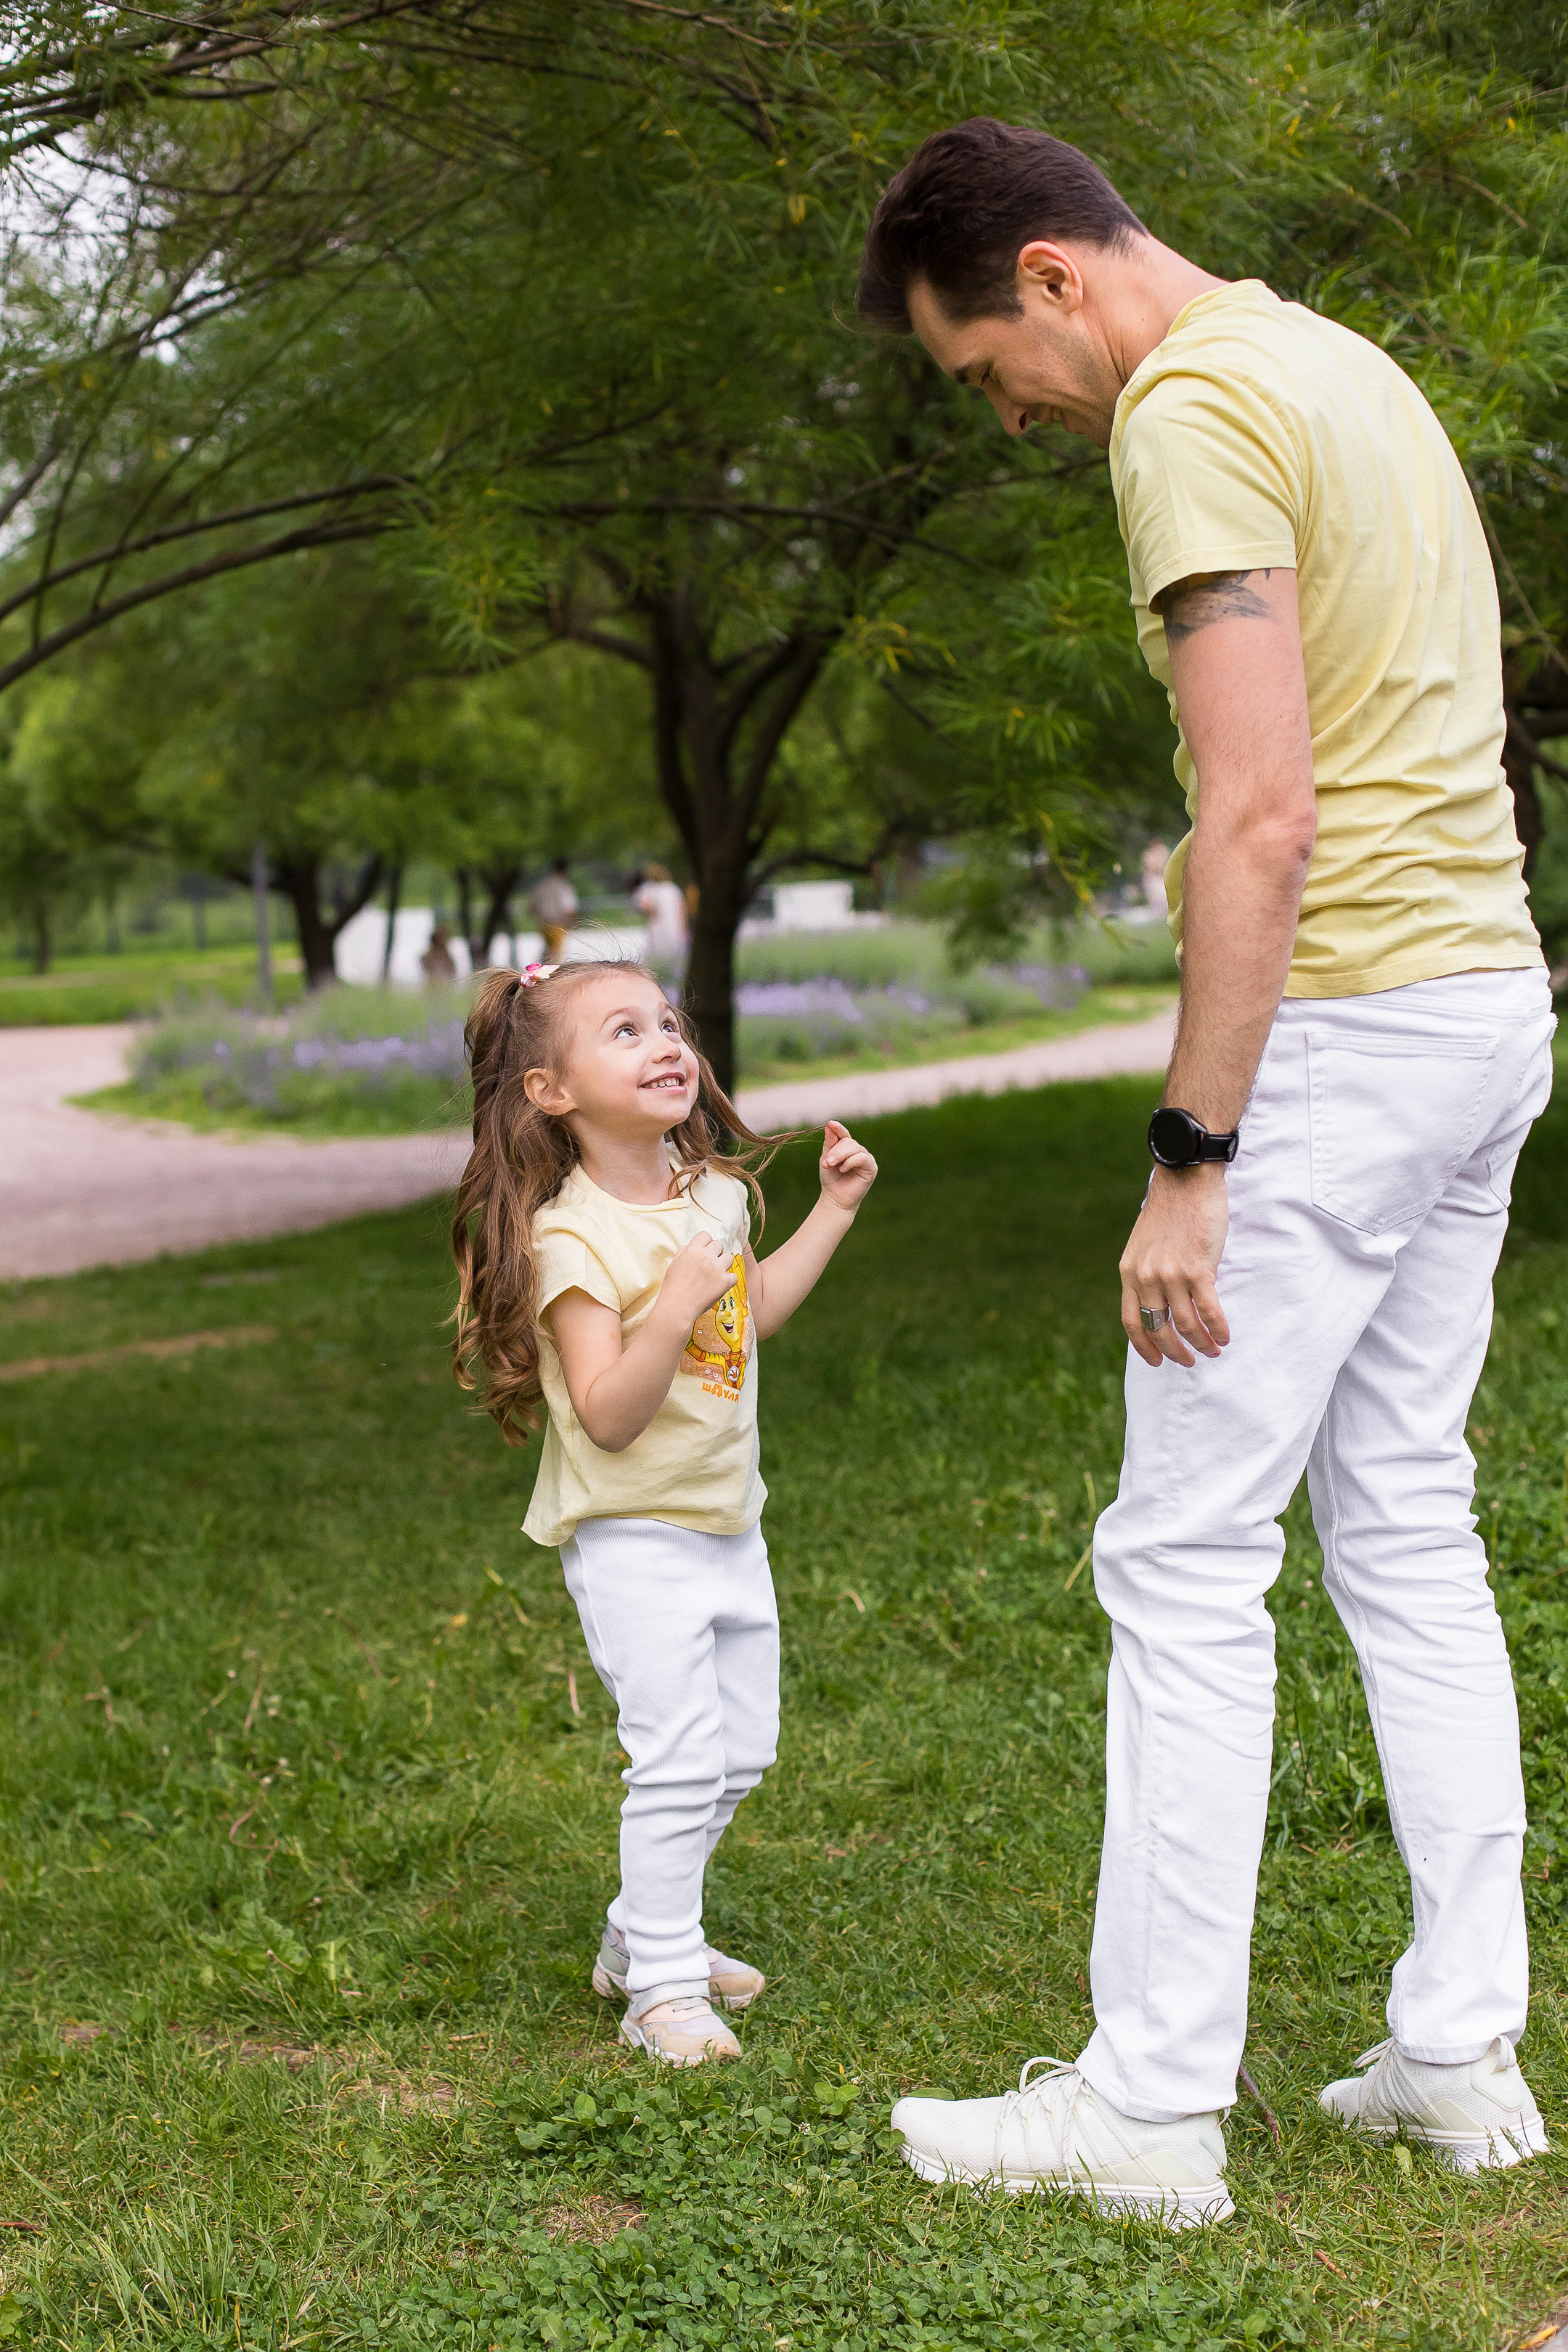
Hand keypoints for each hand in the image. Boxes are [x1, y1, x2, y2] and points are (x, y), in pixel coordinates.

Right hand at [657, 1231, 736, 1325]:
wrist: (677, 1307)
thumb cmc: (673, 1287)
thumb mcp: (674, 1264)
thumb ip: (684, 1252)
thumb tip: (691, 1247)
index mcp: (692, 1250)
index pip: (705, 1235)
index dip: (705, 1243)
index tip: (703, 1251)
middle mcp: (706, 1257)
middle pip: (719, 1245)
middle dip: (715, 1253)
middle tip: (709, 1265)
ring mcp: (717, 1269)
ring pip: (729, 1258)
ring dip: (723, 1264)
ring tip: (715, 1274)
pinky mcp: (725, 1282)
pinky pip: (733, 1276)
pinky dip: (728, 1281)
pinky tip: (719, 1285)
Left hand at [820, 1121, 876, 1210]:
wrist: (835, 1198)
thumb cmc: (831, 1179)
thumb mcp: (826, 1159)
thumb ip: (829, 1144)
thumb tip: (829, 1128)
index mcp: (847, 1147)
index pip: (843, 1134)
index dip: (838, 1128)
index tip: (830, 1124)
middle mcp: (858, 1151)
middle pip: (848, 1141)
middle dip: (835, 1151)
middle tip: (825, 1163)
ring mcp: (866, 1158)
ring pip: (854, 1148)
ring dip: (840, 1155)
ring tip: (830, 1165)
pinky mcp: (871, 1167)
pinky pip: (862, 1157)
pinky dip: (850, 1162)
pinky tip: (843, 1169)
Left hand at [1120, 1164, 1230, 1367]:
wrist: (1186, 1180)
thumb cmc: (1170, 1210)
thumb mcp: (1143, 1244)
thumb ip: (1146, 1271)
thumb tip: (1160, 1301)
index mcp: (1129, 1272)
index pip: (1132, 1322)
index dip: (1144, 1347)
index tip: (1156, 1362)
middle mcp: (1146, 1277)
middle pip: (1158, 1329)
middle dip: (1174, 1352)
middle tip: (1189, 1362)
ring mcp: (1171, 1274)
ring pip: (1186, 1324)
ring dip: (1201, 1343)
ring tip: (1213, 1350)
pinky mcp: (1198, 1269)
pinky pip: (1208, 1311)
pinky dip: (1218, 1328)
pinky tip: (1224, 1336)